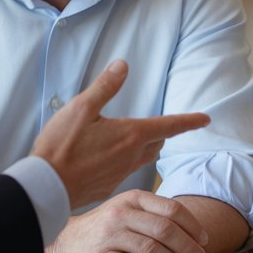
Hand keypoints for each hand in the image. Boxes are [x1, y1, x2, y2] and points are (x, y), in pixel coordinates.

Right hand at [31, 60, 209, 209]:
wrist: (45, 186)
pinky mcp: (107, 187)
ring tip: (141, 141)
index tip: (206, 118)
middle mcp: (130, 157)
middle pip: (157, 144)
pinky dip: (126, 161)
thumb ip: (105, 86)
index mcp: (129, 135)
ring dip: (146, 148)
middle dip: (164, 134)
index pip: (169, 126)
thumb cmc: (61, 145)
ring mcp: (120, 175)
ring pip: (142, 159)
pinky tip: (110, 159)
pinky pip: (125, 172)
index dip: (189, 121)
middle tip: (167, 127)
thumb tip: (123, 65)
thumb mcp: (81, 108)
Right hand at [45, 190, 207, 252]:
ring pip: (153, 250)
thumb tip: (190, 237)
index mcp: (132, 199)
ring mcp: (110, 235)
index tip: (204, 241)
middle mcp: (121, 214)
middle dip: (189, 248)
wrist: (65, 242)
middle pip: (165, 230)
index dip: (192, 226)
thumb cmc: (103, 228)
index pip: (171, 209)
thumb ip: (152, 217)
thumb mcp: (125, 212)